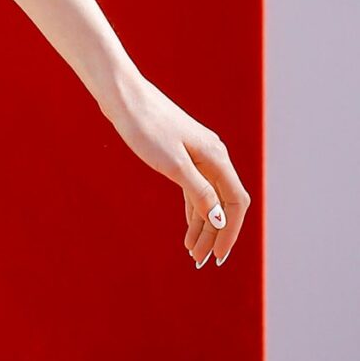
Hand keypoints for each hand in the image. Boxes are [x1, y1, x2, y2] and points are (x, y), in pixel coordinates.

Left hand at [99, 67, 249, 266]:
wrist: (124, 98)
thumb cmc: (146, 127)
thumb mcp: (173, 165)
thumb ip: (199, 192)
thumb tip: (220, 220)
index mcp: (217, 158)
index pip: (235, 203)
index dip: (230, 232)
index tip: (217, 257)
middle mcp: (214, 157)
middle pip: (224, 204)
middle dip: (215, 234)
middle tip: (201, 262)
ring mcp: (199, 157)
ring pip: (209, 199)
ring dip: (204, 227)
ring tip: (193, 253)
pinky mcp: (183, 156)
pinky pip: (196, 190)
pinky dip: (194, 211)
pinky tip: (189, 229)